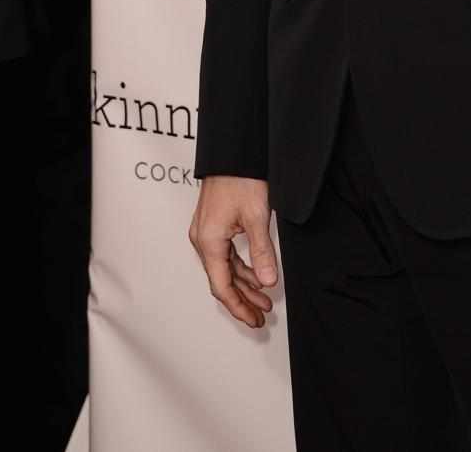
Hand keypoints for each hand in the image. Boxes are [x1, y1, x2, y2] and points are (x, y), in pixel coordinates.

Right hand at [189, 175, 277, 328]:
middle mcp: (202, 239)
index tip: (253, 319)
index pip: (221, 286)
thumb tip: (267, 281)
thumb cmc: (241, 178)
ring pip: (224, 268)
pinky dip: (240, 266)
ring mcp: (206, 232)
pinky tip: (256, 274)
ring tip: (264, 298)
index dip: (238, 306)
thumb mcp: (257, 216)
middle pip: (222, 280)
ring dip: (244, 283)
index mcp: (209, 241)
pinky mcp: (213, 224)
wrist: (233, 152)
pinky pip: (225, 254)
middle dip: (242, 299)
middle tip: (261, 315)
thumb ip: (262, 252)